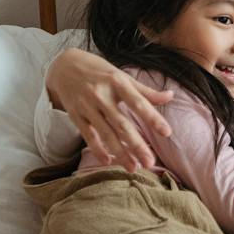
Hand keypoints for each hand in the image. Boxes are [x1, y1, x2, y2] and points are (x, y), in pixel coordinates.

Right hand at [45, 48, 174, 170]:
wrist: (64, 65)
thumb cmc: (99, 71)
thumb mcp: (121, 75)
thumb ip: (145, 90)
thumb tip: (170, 96)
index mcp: (117, 82)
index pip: (138, 103)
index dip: (153, 118)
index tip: (167, 133)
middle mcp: (101, 95)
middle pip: (122, 124)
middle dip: (136, 144)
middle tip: (150, 162)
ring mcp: (87, 106)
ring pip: (106, 134)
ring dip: (120, 153)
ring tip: (134, 167)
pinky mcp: (76, 116)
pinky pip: (88, 136)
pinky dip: (98, 150)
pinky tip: (108, 162)